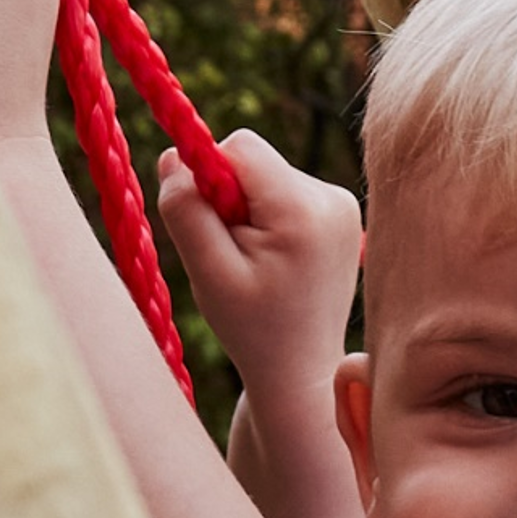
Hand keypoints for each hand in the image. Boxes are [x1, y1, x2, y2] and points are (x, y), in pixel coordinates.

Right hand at [159, 131, 363, 400]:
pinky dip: (271, 219)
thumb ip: (185, 210)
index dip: (210, 178)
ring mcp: (344, 205)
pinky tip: (278, 262)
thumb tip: (172, 156)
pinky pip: (287, 192)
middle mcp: (333, 197)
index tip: (213, 227)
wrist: (301, 370)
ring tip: (259, 265)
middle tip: (236, 257)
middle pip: (254, 161)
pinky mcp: (343, 214)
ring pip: (268, 176)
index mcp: (303, 209)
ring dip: (251, 212)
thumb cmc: (251, 328)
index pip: (240, 147)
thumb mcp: (207, 272)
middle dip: (232, 199)